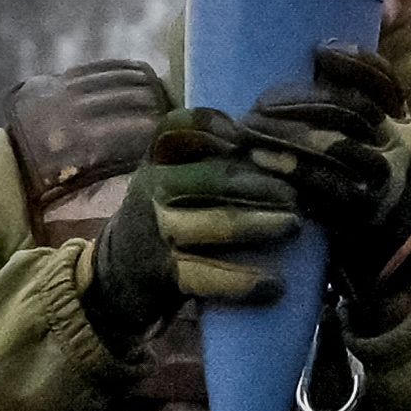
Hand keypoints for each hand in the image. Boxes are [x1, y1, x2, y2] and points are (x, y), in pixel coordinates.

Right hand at [81, 109, 299, 352]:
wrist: (113, 278)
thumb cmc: (165, 219)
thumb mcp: (172, 178)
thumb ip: (212, 158)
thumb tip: (283, 145)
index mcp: (160, 158)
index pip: (185, 127)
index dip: (219, 126)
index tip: (252, 134)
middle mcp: (154, 187)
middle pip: (213, 176)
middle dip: (262, 183)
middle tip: (297, 193)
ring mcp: (157, 230)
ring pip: (213, 222)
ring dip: (258, 223)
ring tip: (293, 225)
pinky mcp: (163, 274)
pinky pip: (206, 275)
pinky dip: (243, 281)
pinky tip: (274, 284)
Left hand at [229, 45, 410, 313]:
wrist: (391, 247)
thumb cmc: (367, 181)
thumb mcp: (375, 140)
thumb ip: (353, 102)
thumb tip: (318, 52)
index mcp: (400, 124)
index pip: (384, 82)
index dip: (355, 63)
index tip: (321, 50)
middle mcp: (398, 149)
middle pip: (352, 111)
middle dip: (302, 101)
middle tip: (260, 103)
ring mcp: (382, 183)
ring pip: (337, 148)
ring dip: (289, 136)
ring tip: (251, 130)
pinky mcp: (362, 216)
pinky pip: (325, 190)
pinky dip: (292, 174)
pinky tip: (262, 163)